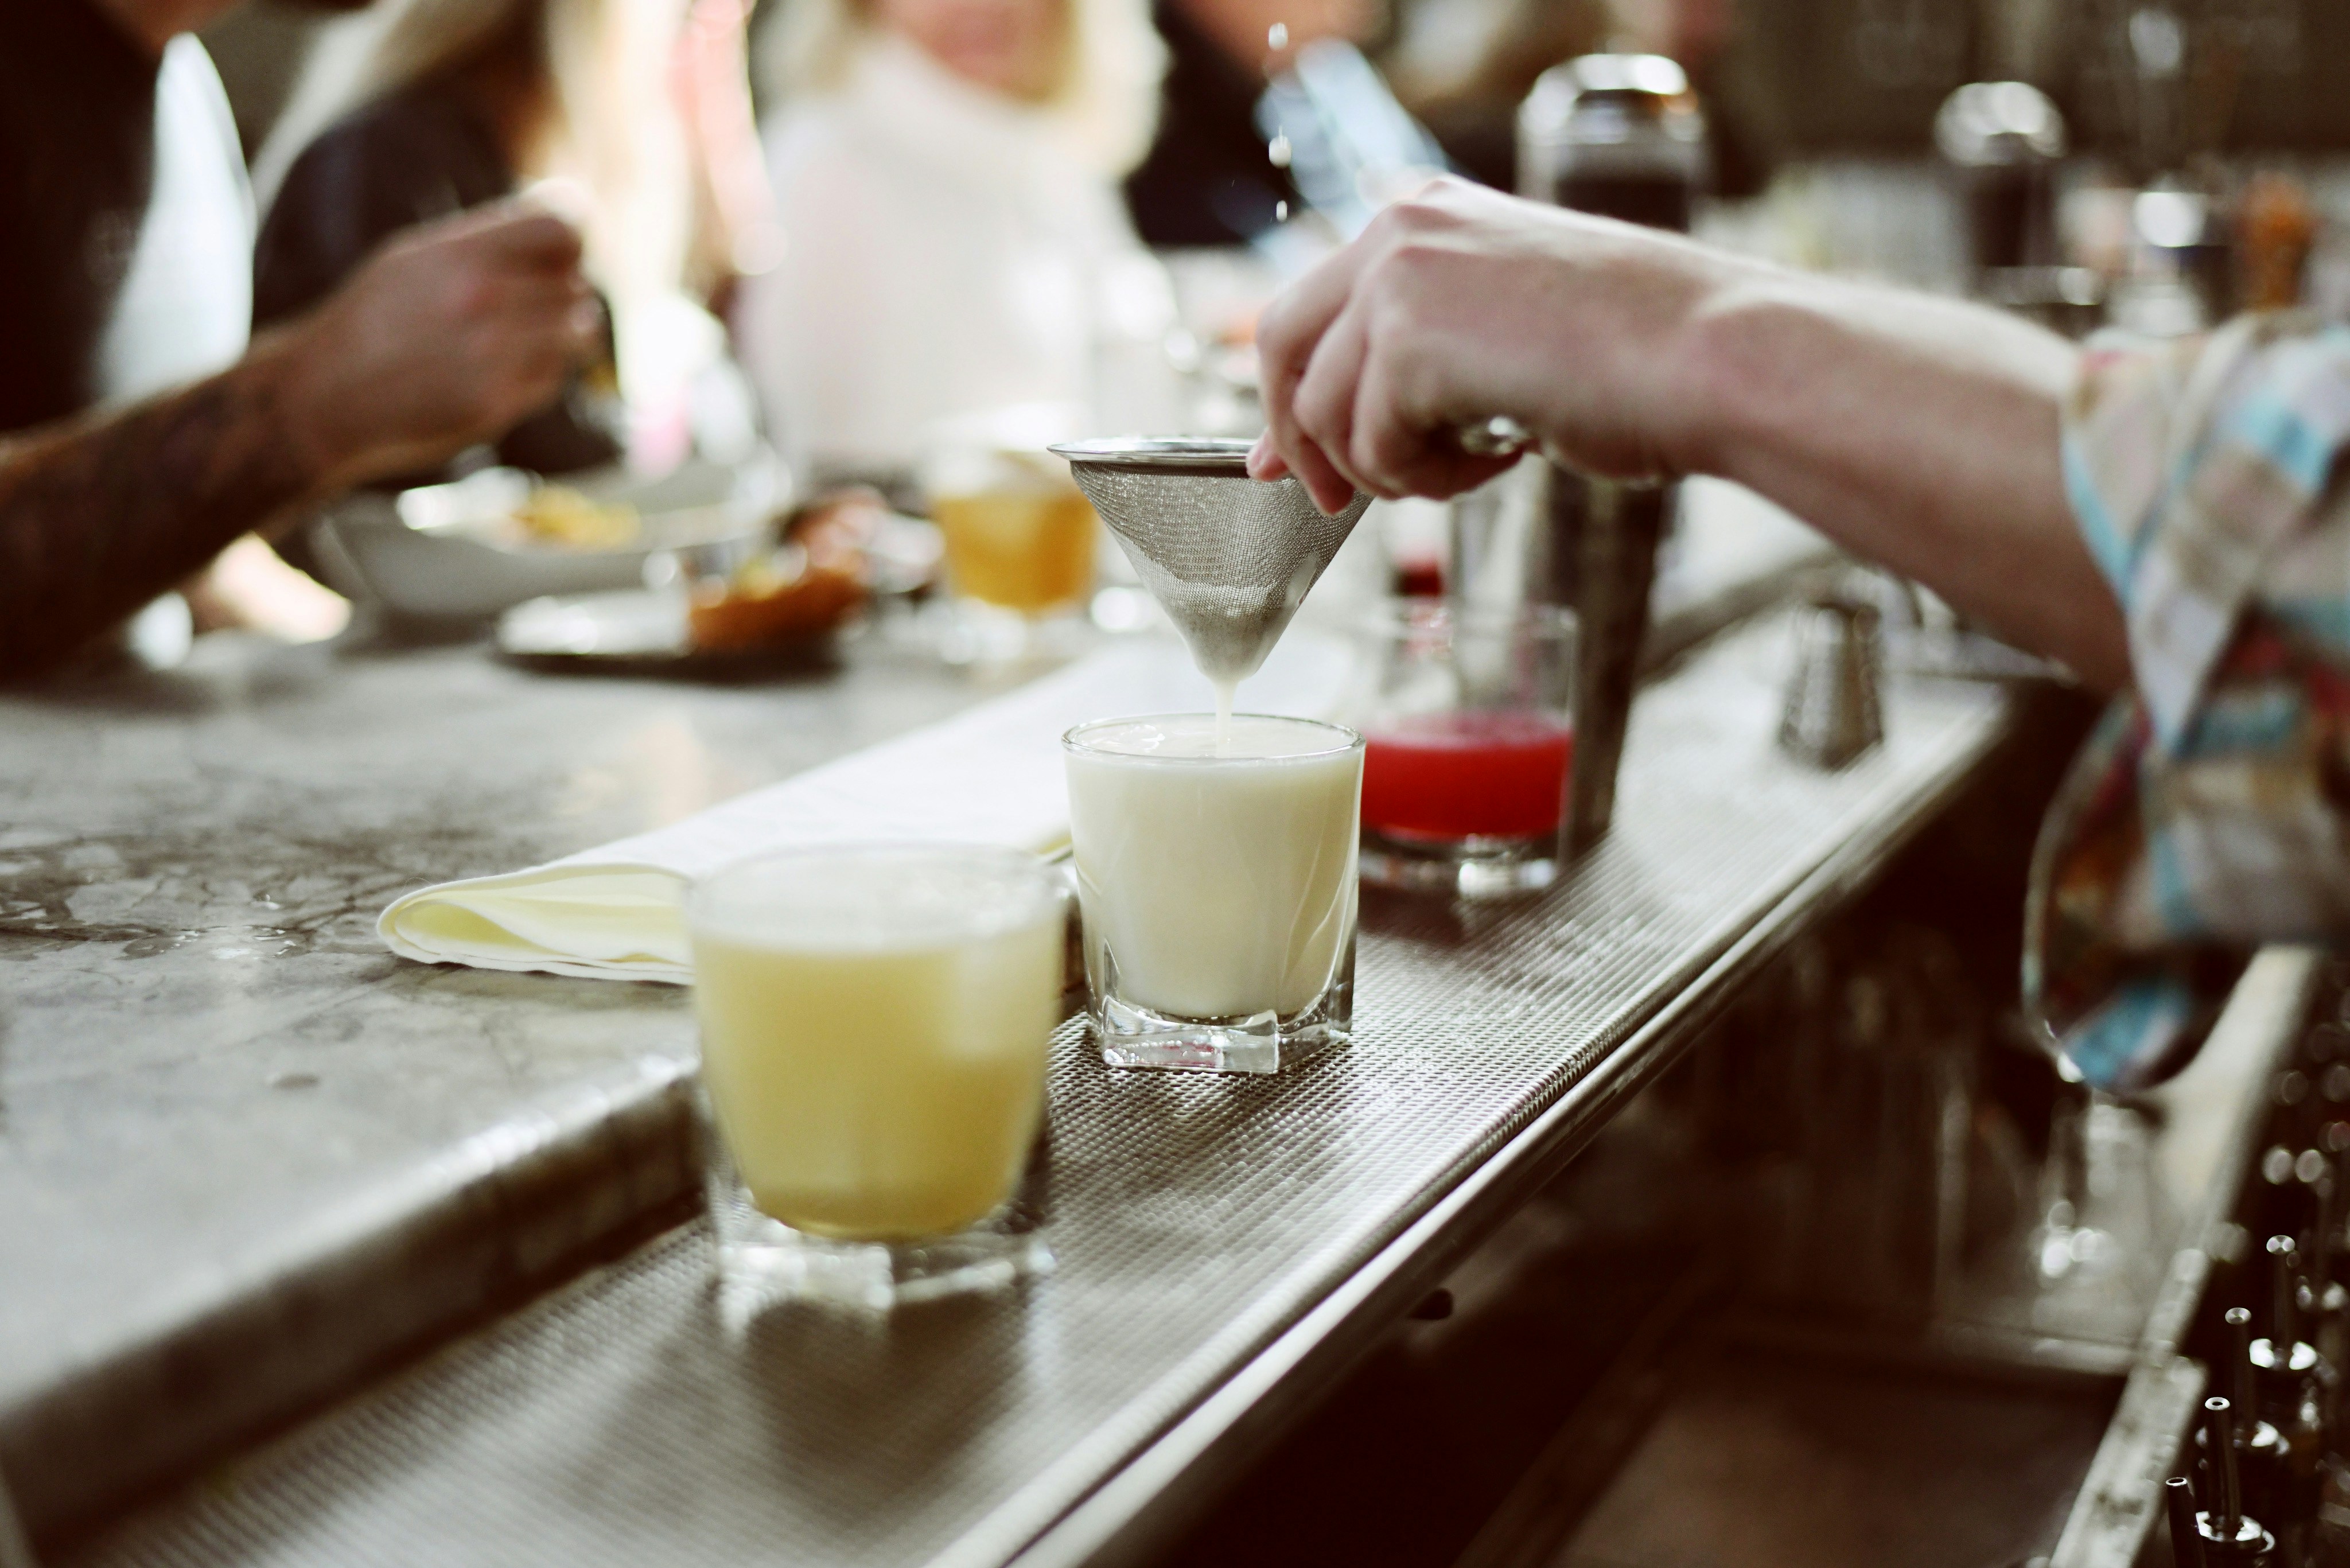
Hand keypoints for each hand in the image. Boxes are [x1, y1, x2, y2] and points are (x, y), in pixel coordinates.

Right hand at [276, 202, 600, 485]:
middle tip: (532, 306)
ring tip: (528, 337)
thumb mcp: (417, 257)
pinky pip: (555, 378)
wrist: (324, 392)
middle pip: (575, 284)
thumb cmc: (376, 317)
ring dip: (566, 334)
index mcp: (461, 254)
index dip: (573, 242)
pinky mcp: (494, 404)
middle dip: (563, 294)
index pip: (562, 229)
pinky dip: (543, 373)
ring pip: (579, 333)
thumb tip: (565, 200)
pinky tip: (505, 371)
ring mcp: (491, 355)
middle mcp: (481, 299)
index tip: (561, 258)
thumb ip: (489, 234)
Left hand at [1249, 177, 1728, 512]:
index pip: (1305, 307)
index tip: (1280, 461)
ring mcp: (1398, 279)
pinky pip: (1374, 447)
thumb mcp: (1498, 330)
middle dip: (1302, 441)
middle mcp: (1398, 229)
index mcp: (1420, 214)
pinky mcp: (1409, 341)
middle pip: (1280, 349)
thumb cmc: (1633, 354)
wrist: (1707, 356)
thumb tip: (1319, 434)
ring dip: (1392, 469)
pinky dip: (1429, 478)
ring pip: (1326, 414)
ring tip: (1472, 466)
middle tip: (1337, 503)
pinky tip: (1500, 455)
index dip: (1282, 394)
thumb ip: (1409, 355)